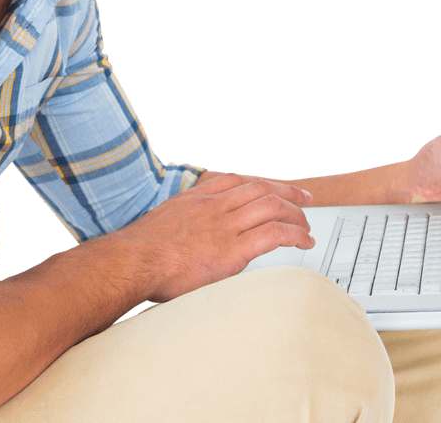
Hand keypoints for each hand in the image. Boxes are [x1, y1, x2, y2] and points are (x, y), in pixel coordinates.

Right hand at [112, 173, 314, 302]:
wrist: (133, 261)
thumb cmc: (139, 252)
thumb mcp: (160, 224)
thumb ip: (180, 226)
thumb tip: (184, 240)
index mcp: (196, 198)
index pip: (236, 180)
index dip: (261, 182)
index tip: (274, 186)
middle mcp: (214, 205)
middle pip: (260, 188)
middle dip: (287, 192)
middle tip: (305, 199)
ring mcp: (225, 225)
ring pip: (272, 207)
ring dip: (296, 215)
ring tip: (307, 226)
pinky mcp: (234, 249)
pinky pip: (275, 234)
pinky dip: (295, 235)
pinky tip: (305, 242)